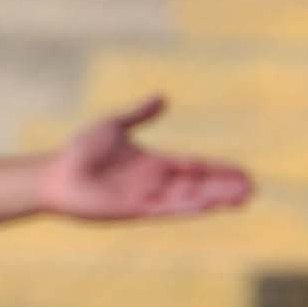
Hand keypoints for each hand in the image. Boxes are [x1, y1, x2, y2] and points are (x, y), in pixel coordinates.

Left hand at [43, 95, 255, 222]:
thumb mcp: (114, 125)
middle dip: (223, 187)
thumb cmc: (80, 150)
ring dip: (214, 198)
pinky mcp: (135, 209)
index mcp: (155, 162)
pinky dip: (188, 206)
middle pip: (198, 184)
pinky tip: (208, 206)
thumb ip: (139, 114)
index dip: (218, 169)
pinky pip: (167, 208)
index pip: (195, 165)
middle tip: (252, 189)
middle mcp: (155, 182)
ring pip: (189, 198)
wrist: (55, 174)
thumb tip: (162, 97)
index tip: (242, 173)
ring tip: (241, 199)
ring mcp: (147, 197)